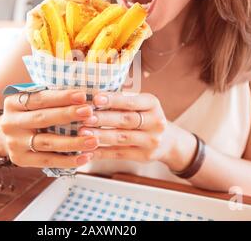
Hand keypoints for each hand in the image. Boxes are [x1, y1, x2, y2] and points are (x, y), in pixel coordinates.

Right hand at [0, 89, 97, 168]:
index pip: (40, 98)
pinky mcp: (20, 160)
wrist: (8, 137)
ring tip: (93, 140)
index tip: (82, 96)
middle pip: (42, 118)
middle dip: (68, 115)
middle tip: (89, 112)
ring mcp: (14, 143)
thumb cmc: (30, 114)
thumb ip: (51, 99)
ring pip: (47, 142)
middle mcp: (10, 122)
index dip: (61, 97)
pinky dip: (68, 160)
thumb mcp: (33, 103)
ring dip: (73, 142)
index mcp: (13, 103)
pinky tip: (86, 157)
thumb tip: (83, 95)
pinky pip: (48, 161)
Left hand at [79, 92, 195, 170]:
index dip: (113, 100)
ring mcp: (151, 141)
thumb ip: (122, 100)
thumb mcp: (141, 104)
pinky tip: (88, 150)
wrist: (168, 141)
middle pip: (126, 120)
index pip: (131, 102)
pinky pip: (119, 154)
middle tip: (84, 116)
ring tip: (82, 132)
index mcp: (152, 104)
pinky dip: (102, 152)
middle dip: (103, 118)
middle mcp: (155, 122)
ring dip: (100, 135)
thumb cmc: (145, 117)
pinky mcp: (144, 156)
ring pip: (121, 138)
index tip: (95, 98)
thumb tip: (93, 94)